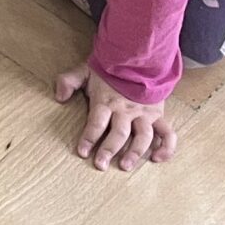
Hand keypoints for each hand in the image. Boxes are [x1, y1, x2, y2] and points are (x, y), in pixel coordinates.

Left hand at [57, 66, 176, 172]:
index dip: (88, 138)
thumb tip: (58, 97)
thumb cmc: (108, 68)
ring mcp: (144, 114)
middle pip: (118, 133)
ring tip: (125, 166)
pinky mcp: (158, 115)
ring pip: (142, 137)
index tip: (81, 152)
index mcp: (106, 101)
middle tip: (100, 165)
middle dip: (108, 150)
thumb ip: (68, 81)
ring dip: (134, 153)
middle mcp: (126, 110)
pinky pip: (167, 134)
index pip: (96, 123)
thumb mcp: (83, 70)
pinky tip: (157, 159)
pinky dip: (166, 148)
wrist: (135, 58)